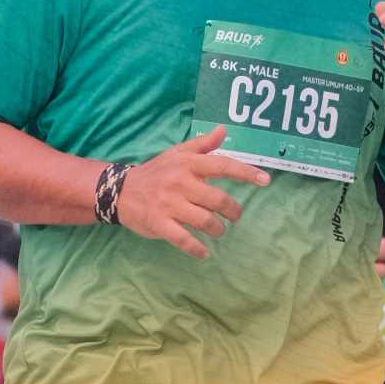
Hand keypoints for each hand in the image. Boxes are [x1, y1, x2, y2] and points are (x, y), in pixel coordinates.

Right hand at [117, 127, 269, 259]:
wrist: (119, 190)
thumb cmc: (155, 172)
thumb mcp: (176, 154)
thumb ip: (202, 145)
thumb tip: (224, 130)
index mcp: (188, 164)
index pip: (222, 165)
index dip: (246, 173)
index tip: (265, 180)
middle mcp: (180, 182)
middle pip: (218, 200)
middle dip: (233, 211)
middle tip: (235, 215)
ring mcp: (169, 204)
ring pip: (205, 221)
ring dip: (218, 229)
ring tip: (218, 230)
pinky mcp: (160, 224)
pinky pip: (184, 240)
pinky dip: (197, 249)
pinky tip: (204, 252)